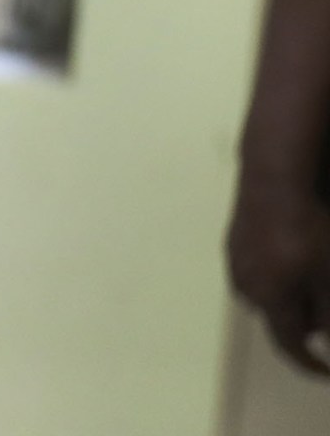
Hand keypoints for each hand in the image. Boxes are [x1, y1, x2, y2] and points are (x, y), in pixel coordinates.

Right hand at [228, 175, 329, 375]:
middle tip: (325, 301)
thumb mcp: (328, 275)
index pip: (288, 345)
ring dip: (289, 294)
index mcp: (269, 298)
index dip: (309, 364)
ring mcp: (235, 263)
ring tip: (311, 273)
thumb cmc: (308, 229)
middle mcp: (246, 287)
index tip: (325, 372)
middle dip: (304, 318)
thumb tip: (325, 338)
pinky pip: (256, 272)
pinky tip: (291, 253)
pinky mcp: (232, 243)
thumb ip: (327, 311)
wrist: (274, 180)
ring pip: (267, 294)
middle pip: (278, 318)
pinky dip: (277, 274)